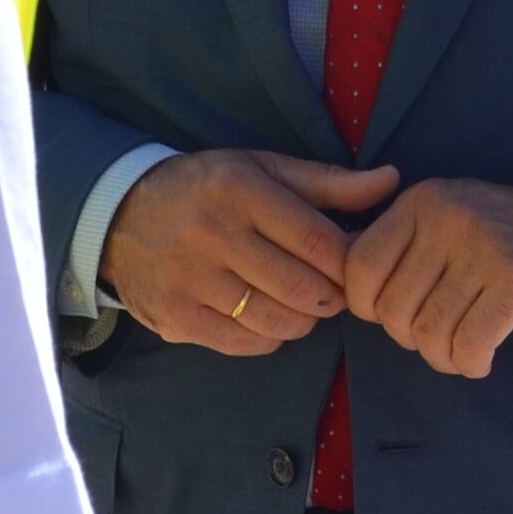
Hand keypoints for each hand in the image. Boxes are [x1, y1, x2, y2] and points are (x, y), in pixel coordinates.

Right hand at [102, 151, 400, 356]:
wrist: (121, 215)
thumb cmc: (208, 189)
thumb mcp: (263, 169)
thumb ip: (329, 182)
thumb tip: (391, 181)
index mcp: (240, 190)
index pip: (320, 243)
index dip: (350, 265)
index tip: (355, 267)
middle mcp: (213, 235)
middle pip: (305, 290)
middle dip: (330, 296)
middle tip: (329, 289)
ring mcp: (190, 280)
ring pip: (278, 323)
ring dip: (302, 319)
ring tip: (297, 301)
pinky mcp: (175, 317)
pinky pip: (245, 344)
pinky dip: (267, 336)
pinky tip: (263, 314)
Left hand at [339, 179, 512, 379]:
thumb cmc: (503, 239)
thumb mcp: (446, 219)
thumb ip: (400, 246)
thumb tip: (345, 290)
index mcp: (422, 202)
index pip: (360, 268)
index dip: (368, 307)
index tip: (398, 315)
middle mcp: (449, 219)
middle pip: (392, 310)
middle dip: (411, 338)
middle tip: (441, 333)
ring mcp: (485, 250)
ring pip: (430, 334)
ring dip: (444, 357)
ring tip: (463, 348)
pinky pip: (469, 346)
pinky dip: (471, 364)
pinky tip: (483, 357)